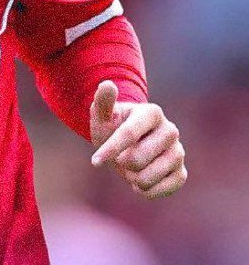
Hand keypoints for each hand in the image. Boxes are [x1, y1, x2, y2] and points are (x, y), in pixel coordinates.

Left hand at [89, 80, 186, 199]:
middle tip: (120, 156)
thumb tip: (107, 85)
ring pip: (148, 177)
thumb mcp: (103, 114)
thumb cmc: (111, 125)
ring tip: (130, 167)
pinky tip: (140, 182)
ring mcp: (179, 152)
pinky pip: (163, 189)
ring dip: (132, 178)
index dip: (110, 149)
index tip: (94, 162)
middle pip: (137, 159)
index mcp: (152, 112)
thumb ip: (104, 100)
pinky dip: (146, 191)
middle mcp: (170, 130)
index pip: (128, 134)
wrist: (125, 144)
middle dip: (121, 162)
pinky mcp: (182, 172)